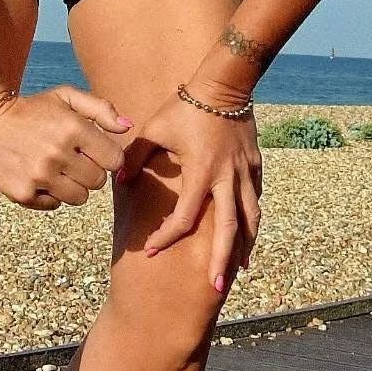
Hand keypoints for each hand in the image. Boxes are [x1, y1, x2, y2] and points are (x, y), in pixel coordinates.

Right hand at [0, 85, 129, 208]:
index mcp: (73, 128)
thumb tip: (127, 127)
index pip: (114, 160)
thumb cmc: (32, 109)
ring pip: (80, 198)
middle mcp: (58, 153)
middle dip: (91, 171)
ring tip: (58, 169)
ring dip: (73, 186)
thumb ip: (100, 109)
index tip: (94, 152)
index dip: (107, 157)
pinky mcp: (24, 193)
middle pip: (98, 181)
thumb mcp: (65, 97)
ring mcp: (40, 176)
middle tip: (73, 160)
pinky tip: (39, 177)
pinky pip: (55, 205)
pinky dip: (50, 195)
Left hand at [119, 91, 263, 294]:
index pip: (184, 216)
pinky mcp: (255, 165)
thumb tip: (117, 179)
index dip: (167, 236)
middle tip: (214, 287)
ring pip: (250, 217)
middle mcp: (226, 177)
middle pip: (228, 228)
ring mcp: (244, 172)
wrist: (225, 83)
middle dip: (221, 259)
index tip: (153, 248)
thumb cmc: (185, 106)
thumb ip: (134, 156)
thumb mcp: (155, 129)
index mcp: (200, 172)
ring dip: (244, 245)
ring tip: (240, 269)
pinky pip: (255, 199)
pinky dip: (252, 219)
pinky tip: (248, 233)